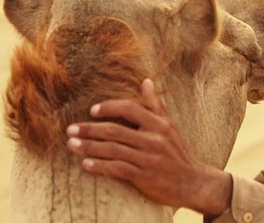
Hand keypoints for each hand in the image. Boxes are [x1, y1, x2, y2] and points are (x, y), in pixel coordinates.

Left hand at [65, 79, 231, 215]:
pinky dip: (100, 166)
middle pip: (115, 130)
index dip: (109, 108)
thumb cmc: (177, 152)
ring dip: (89, 147)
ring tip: (72, 145)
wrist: (193, 182)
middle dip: (90, 129)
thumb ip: (156, 104)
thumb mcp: (169, 125)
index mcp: (159, 124)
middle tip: (70, 130)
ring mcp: (149, 159)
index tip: (92, 111)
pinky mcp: (145, 177)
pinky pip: (118, 169)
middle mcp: (154, 139)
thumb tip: (146, 81)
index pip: (129, 109)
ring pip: (113, 149)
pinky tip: (86, 165)